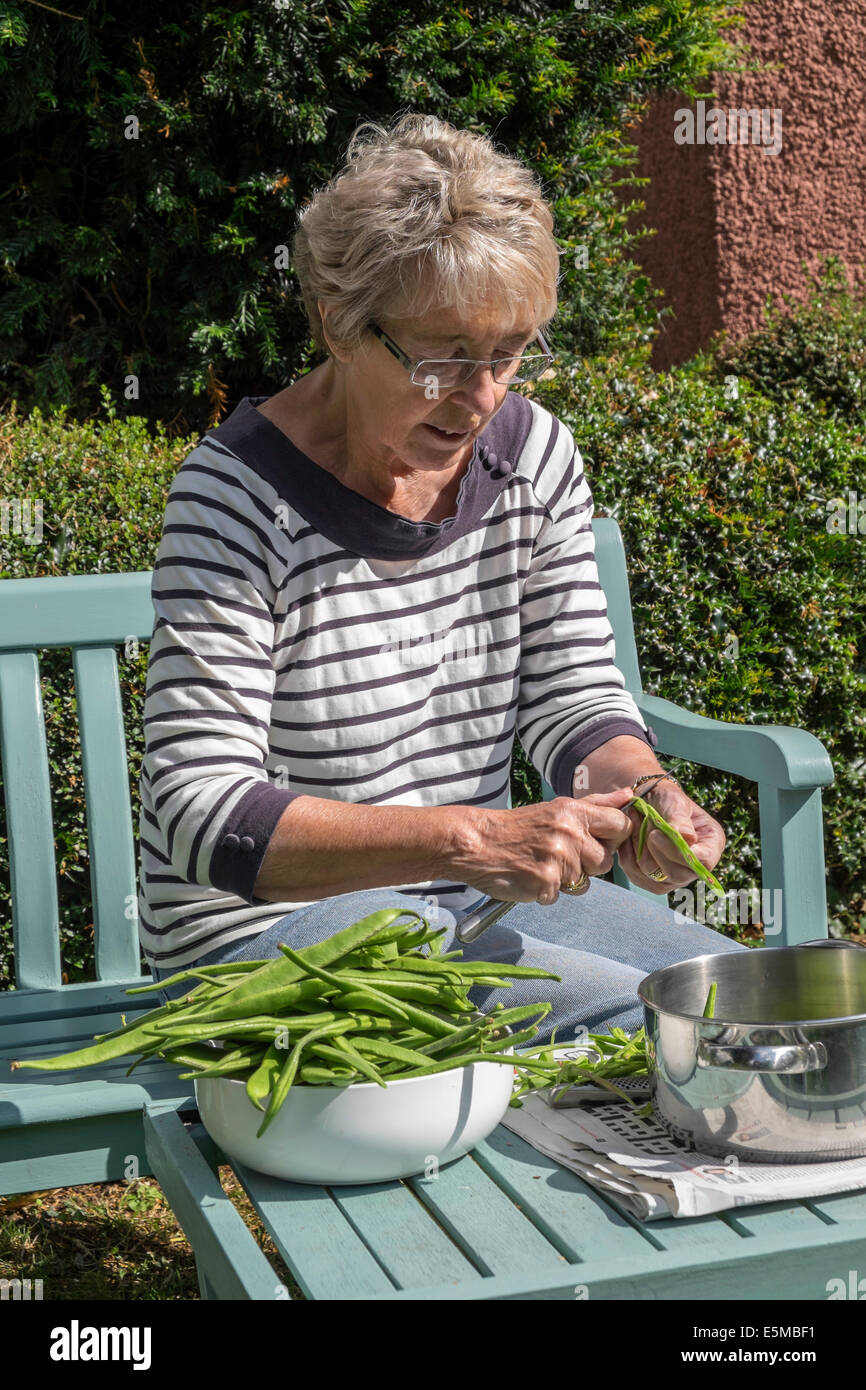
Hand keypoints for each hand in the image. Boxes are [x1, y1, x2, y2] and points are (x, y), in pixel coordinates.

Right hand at [456, 787, 636, 904]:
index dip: (613, 838)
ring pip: (584, 883)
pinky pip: (560, 896)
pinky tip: (530, 876)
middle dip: (587, 864)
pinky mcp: (545, 883)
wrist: (476, 842)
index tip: (595, 841)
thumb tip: (629, 796)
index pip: (621, 826)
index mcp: (575, 812)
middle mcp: (570, 833)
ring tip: (541, 864)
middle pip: (605, 862)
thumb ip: (597, 803)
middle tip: (560, 854)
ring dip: (565, 879)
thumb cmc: (519, 827)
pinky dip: (545, 890)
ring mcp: (558, 860)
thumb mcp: (558, 808)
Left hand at [618, 782, 725, 894]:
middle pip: (677, 874)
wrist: (647, 802)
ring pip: (652, 875)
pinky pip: (636, 875)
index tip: (655, 834)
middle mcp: (696, 867)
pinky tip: (629, 836)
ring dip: (638, 847)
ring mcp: (676, 878)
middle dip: (654, 849)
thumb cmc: (665, 798)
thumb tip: (688, 839)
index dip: (677, 852)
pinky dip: (628, 854)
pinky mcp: (654, 882)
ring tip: (635, 821)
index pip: (702, 861)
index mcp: (711, 845)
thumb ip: (679, 818)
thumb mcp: (673, 800)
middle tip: (643, 822)